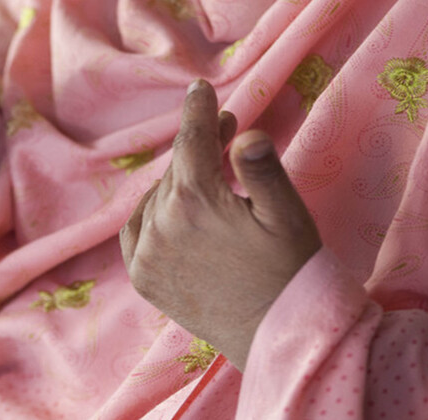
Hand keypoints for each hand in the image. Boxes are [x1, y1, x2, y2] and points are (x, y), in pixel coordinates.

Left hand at [119, 80, 321, 368]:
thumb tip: (245, 133)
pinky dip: (151, 213)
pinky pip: (135, 230)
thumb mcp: (288, 216)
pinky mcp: (141, 277)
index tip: (199, 89)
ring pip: (156, 198)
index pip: (191, 141)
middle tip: (227, 129)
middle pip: (176, 169)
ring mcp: (145, 253)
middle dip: (199, 145)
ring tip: (210, 177)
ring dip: (179, 182)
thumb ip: (263, 171)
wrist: (278, 337)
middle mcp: (160, 225)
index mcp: (196, 202)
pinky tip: (174, 210)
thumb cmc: (292, 272)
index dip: (198, 111)